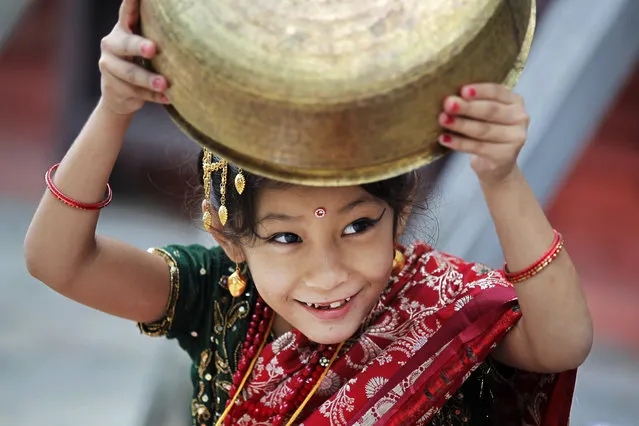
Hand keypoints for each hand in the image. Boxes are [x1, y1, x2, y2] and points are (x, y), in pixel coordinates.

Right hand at [98, 0, 169, 115]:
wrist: (119, 94)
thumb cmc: (140, 61)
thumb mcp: (143, 44)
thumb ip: (154, 34)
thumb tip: (186, 23)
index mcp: (122, 29)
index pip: (127, 13)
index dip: (131, 3)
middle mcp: (111, 45)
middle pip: (125, 45)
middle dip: (139, 46)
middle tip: (153, 49)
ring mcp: (109, 67)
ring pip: (131, 74)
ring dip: (149, 79)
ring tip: (165, 84)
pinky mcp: (114, 88)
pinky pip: (137, 93)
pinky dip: (154, 96)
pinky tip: (168, 98)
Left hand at [437, 83, 529, 185]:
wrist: (496, 165)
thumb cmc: (487, 133)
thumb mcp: (484, 115)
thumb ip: (474, 104)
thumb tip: (450, 98)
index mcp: (514, 101)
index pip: (497, 92)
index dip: (480, 91)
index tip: (462, 90)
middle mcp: (520, 117)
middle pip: (490, 111)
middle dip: (467, 107)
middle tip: (448, 104)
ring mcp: (515, 137)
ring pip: (483, 129)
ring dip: (461, 124)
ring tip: (443, 120)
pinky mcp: (506, 155)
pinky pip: (478, 147)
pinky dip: (459, 143)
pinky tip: (445, 139)